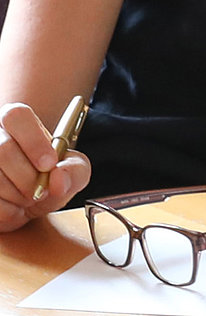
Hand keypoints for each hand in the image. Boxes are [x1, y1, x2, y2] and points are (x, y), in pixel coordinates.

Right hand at [0, 103, 90, 231]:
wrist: (28, 197)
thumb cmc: (47, 175)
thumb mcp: (71, 169)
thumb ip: (74, 171)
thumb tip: (58, 179)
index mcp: (15, 120)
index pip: (17, 117)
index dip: (34, 142)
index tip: (49, 165)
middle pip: (3, 150)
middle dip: (26, 178)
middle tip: (40, 191)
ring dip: (15, 196)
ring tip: (28, 199)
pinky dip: (5, 212)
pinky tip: (15, 209)